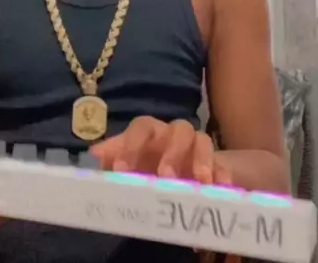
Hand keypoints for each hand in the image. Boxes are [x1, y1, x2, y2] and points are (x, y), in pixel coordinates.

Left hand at [92, 117, 232, 185]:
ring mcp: (198, 148)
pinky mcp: (217, 165)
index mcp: (151, 131)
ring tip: (200, 181)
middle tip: (165, 176)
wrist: (180, 170)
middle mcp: (175, 134)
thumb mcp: (127, 161)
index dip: (130, 145)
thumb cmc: (147, 163)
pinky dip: (223, 176)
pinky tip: (220, 189)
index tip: (120, 170)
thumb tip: (93, 154)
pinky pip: (224, 165)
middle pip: (178, 129)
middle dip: (172, 152)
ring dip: (201, 160)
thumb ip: (111, 157)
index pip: (141, 127)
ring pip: (203, 141)